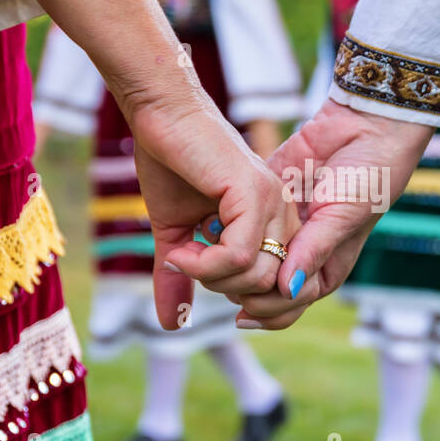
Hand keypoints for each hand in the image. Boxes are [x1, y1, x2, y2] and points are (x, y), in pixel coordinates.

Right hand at [132, 103, 299, 329]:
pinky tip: (182, 249)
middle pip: (270, 288)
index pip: (278, 285)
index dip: (241, 297)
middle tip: (188, 264)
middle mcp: (280, 213)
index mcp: (271, 222)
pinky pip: (240, 256)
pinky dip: (206, 264)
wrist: (159, 117)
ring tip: (182, 254)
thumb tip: (170, 324)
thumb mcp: (175, 236)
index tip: (199, 277)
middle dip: (223, 290)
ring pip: (257, 277)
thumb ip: (178, 277)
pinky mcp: (253, 194)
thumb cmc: (169, 165)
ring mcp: (271, 202)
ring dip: (211, 278)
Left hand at [209, 99, 432, 328]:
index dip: (262, 308)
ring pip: (244, 263)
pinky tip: (204, 227)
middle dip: (238, 289)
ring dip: (224, 263)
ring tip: (204, 255)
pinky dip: (220, 231)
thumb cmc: (367, 178)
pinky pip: (237, 227)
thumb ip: (313, 251)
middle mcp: (299, 256)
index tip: (238, 299)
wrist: (366, 128)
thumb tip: (287, 289)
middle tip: (214, 277)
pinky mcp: (265, 203)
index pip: (287, 305)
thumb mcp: (342, 216)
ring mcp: (281, 231)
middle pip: (260, 291)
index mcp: (323, 270)